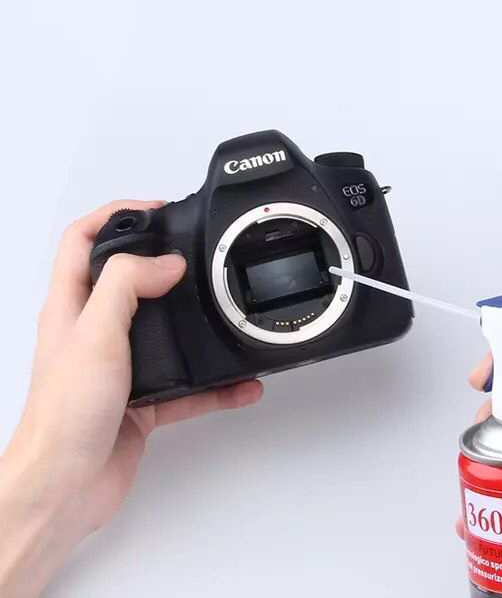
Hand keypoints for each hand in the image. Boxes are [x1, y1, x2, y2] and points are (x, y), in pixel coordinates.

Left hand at [0, 201, 263, 597]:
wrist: (65, 488)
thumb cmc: (63, 417)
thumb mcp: (95, 334)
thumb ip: (128, 286)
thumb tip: (166, 262)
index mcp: (72, 307)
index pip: (84, 241)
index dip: (116, 215)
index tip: (158, 210)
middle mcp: (94, 332)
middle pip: (128, 279)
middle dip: (163, 260)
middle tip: (196, 252)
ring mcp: (120, 366)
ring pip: (164, 331)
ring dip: (195, 323)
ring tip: (223, 311)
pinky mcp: (143, 400)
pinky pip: (188, 383)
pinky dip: (216, 383)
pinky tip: (240, 384)